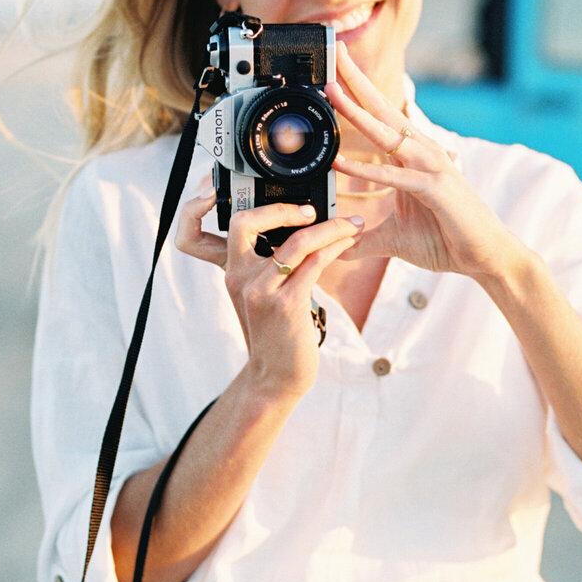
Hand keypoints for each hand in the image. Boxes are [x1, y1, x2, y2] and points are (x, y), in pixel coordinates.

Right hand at [176, 188, 360, 397]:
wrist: (275, 377)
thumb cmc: (275, 334)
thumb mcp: (262, 296)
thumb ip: (270, 265)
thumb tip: (301, 231)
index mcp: (232, 272)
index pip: (229, 226)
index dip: (251, 206)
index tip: (289, 204)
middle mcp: (240, 278)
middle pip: (246, 222)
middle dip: (282, 207)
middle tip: (313, 209)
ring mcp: (262, 292)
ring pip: (296, 242)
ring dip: (330, 227)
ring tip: (352, 224)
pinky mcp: (286, 305)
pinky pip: (315, 263)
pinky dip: (336, 247)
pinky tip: (349, 243)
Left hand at [326, 43, 524, 278]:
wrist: (485, 256)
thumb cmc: (446, 238)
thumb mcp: (394, 237)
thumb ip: (363, 238)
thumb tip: (338, 245)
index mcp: (412, 154)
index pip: (379, 116)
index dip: (357, 91)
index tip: (334, 68)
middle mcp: (422, 152)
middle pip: (382, 109)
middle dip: (356, 79)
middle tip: (335, 49)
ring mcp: (430, 167)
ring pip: (386, 134)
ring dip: (357, 112)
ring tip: (331, 90)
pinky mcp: (435, 189)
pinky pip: (396, 176)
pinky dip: (368, 170)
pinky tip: (341, 162)